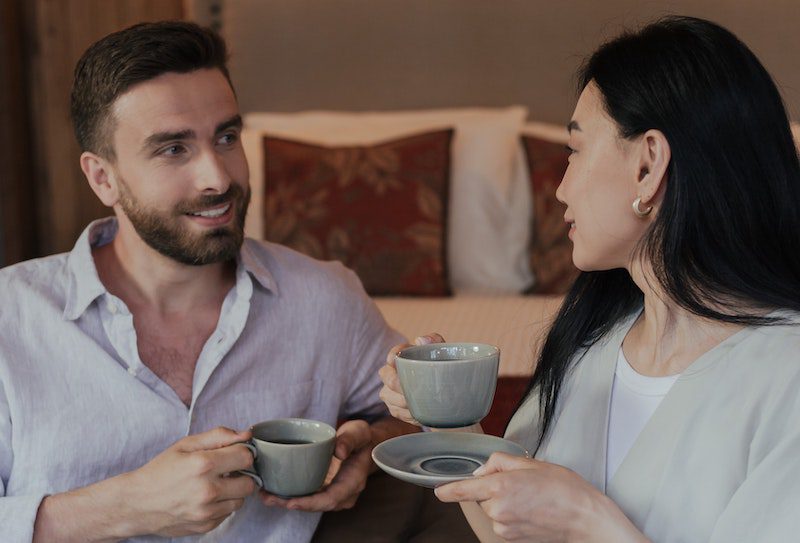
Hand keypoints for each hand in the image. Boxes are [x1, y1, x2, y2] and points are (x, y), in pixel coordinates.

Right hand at [124, 427, 257, 536]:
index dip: (242, 453)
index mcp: (203, 465)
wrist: (136, 503)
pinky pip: (228, 514)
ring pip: (241, 500)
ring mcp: (207, 512)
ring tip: (215, 484)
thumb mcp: (185, 445)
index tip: (234, 454)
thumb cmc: (160, 471)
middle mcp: (208, 490)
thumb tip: (245, 434)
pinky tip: (206, 498)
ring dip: (233, 491)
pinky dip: (222, 505)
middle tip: (227, 470)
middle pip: (250, 483)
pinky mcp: (205, 526)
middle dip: (242, 474)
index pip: (246, 457)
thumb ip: (218, 436)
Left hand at [259, 419, 372, 511]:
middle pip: (316, 505)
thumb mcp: (358, 432)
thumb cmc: (361, 438)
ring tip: (265, 496)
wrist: (364, 444)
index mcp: (353, 482)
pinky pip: (308, 496)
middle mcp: (344, 494)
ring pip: (310, 503)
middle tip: (268, 497)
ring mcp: (334, 493)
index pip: (331, 499)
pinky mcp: (325, 489)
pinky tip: (274, 491)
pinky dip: (291, 495)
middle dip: (291, 504)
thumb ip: (349, 440)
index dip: (310, 503)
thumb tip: (339, 451)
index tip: (291, 502)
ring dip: (287, 502)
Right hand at [378, 333, 444, 425]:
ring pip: (388, 396)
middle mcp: (392, 372)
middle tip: (409, 389)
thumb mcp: (443, 353)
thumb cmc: (442, 369)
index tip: (395, 361)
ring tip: (419, 402)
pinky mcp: (394, 408)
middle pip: (387, 376)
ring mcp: (390, 391)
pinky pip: (396, 411)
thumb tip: (420, 339)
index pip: (394, 353)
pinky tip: (418, 412)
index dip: (392, 356)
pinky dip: (408, 413)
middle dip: (396, 383)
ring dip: (403, 401)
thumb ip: (435, 340)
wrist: (448, 396)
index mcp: (404, 356)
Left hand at [435, 453, 645, 542]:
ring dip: (503, 503)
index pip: (464, 490)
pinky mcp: (511, 539)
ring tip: (530, 499)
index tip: (439, 490)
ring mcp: (504, 527)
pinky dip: (511, 515)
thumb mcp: (531, 463)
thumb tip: (482, 471)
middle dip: (493, 488)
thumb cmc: (564, 489)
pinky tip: (531, 511)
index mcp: (501, 486)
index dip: (448, 490)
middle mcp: (498, 509)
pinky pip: (502, 522)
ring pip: (492, 510)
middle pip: (481, 497)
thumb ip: (499, 461)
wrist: (584, 519)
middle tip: (520, 484)